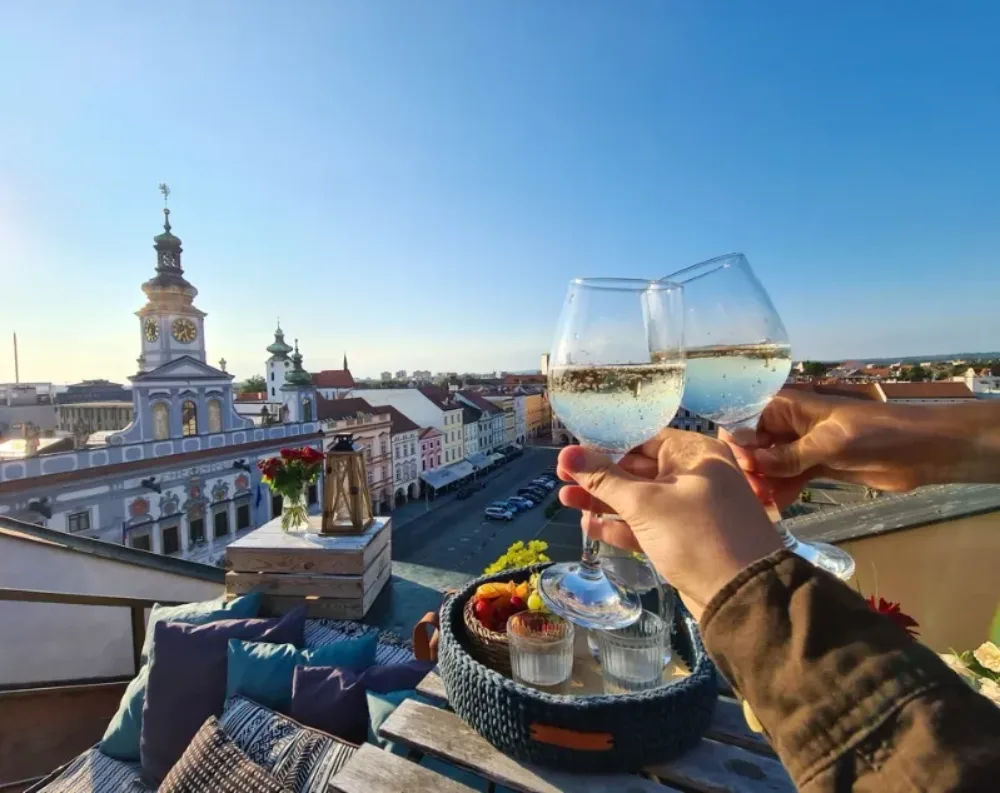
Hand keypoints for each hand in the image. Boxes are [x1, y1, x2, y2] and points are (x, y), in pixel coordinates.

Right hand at [556, 431, 781, 620]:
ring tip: (566, 500)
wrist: (743, 596)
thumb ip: (603, 479)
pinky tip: (590, 525)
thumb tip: (566, 454)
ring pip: (641, 500)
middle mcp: (696, 476)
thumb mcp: (644, 503)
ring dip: (605, 502)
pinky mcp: (686, 539)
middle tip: (562, 479)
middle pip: (638, 470)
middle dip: (599, 477)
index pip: (643, 439)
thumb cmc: (695, 535)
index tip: (573, 454)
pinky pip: (649, 525)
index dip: (605, 446)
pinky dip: (622, 526)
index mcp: (695, 454)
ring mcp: (691, 510)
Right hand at [721, 390, 992, 499]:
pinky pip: (790, 478)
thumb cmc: (876, 434)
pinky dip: (782, 491)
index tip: (737, 470)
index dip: (738, 445)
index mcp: (789, 407)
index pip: (747, 421)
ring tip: (760, 506)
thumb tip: (749, 462)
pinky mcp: (819, 466)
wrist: (922, 450)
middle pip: (756, 446)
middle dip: (749, 469)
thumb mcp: (828, 443)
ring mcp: (804, 447)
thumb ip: (788, 455)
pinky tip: (777, 508)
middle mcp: (791, 425)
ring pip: (771, 465)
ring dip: (764, 484)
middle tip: (751, 495)